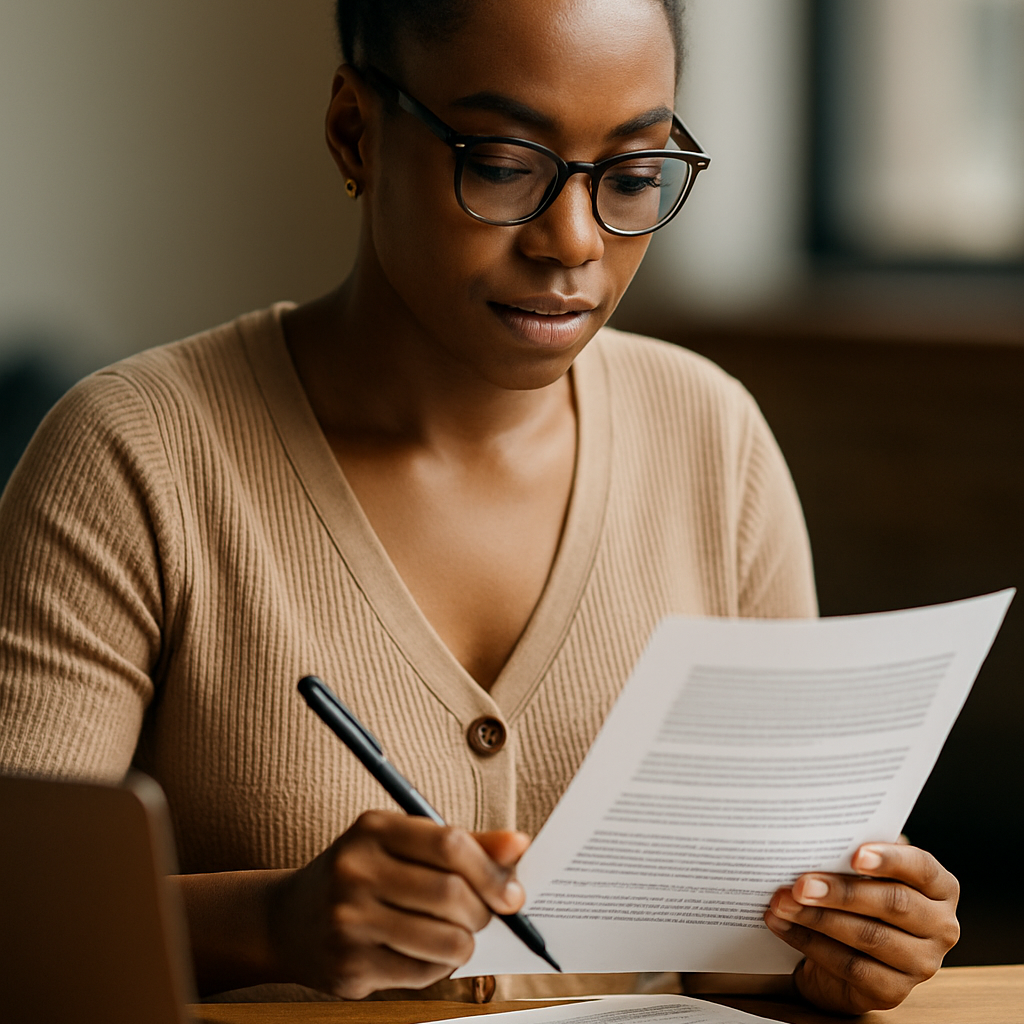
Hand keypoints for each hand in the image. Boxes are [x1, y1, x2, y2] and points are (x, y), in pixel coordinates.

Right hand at [267, 810, 528, 998]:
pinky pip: (422, 973)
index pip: (450, 844)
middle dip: (482, 911)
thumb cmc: (362, 874)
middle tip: (483, 915)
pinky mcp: (349, 967)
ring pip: (445, 940)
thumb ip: (464, 843)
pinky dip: (438, 967)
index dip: (492, 871)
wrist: (287, 919)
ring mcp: (348, 921)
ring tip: (455, 935)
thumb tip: (520, 844)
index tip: (512, 892)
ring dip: (465, 943)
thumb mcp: (402, 843)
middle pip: (452, 895)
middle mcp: (355, 871)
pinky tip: (424, 952)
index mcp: (373, 829)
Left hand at [764, 843, 959, 1013]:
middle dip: (842, 892)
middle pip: (893, 903)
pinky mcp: (892, 992)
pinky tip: (782, 926)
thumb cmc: (856, 898)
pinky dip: (809, 943)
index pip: (922, 868)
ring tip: (782, 902)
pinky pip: (850, 967)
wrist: (844, 951)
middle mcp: (940, 927)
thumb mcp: (862, 872)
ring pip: (869, 937)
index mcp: (939, 888)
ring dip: (818, 917)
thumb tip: (823, 839)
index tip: (854, 855)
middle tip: (800, 883)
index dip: (890, 860)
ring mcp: (921, 964)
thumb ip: (855, 855)